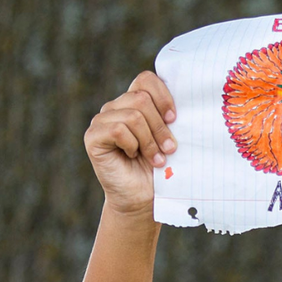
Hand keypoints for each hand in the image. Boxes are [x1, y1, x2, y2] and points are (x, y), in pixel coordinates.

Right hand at [84, 71, 176, 216]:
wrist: (143, 201)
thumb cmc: (161, 173)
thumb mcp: (170, 142)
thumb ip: (171, 120)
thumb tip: (189, 103)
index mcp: (135, 104)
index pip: (146, 79)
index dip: (163, 96)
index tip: (175, 119)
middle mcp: (116, 108)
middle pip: (141, 98)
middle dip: (161, 127)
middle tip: (169, 150)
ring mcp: (102, 121)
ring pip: (133, 115)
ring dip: (150, 142)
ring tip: (156, 160)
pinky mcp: (93, 136)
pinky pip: (118, 130)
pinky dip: (132, 146)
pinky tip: (133, 157)